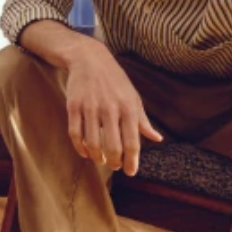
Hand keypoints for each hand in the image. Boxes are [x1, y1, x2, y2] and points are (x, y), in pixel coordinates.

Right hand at [63, 42, 162, 174]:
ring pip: (92, 142)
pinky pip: (75, 133)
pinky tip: (85, 152)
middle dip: (114, 162)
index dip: (132, 161)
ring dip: (97, 157)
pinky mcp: (74, 106)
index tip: (130, 172)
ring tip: (101, 160)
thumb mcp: (133, 97)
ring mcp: (90, 107)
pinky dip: (80, 148)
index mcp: (128, 108)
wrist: (89, 59)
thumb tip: (157, 139)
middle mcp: (110, 108)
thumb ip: (143, 121)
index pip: (132, 142)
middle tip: (115, 166)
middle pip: (112, 146)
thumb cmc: (115, 81)